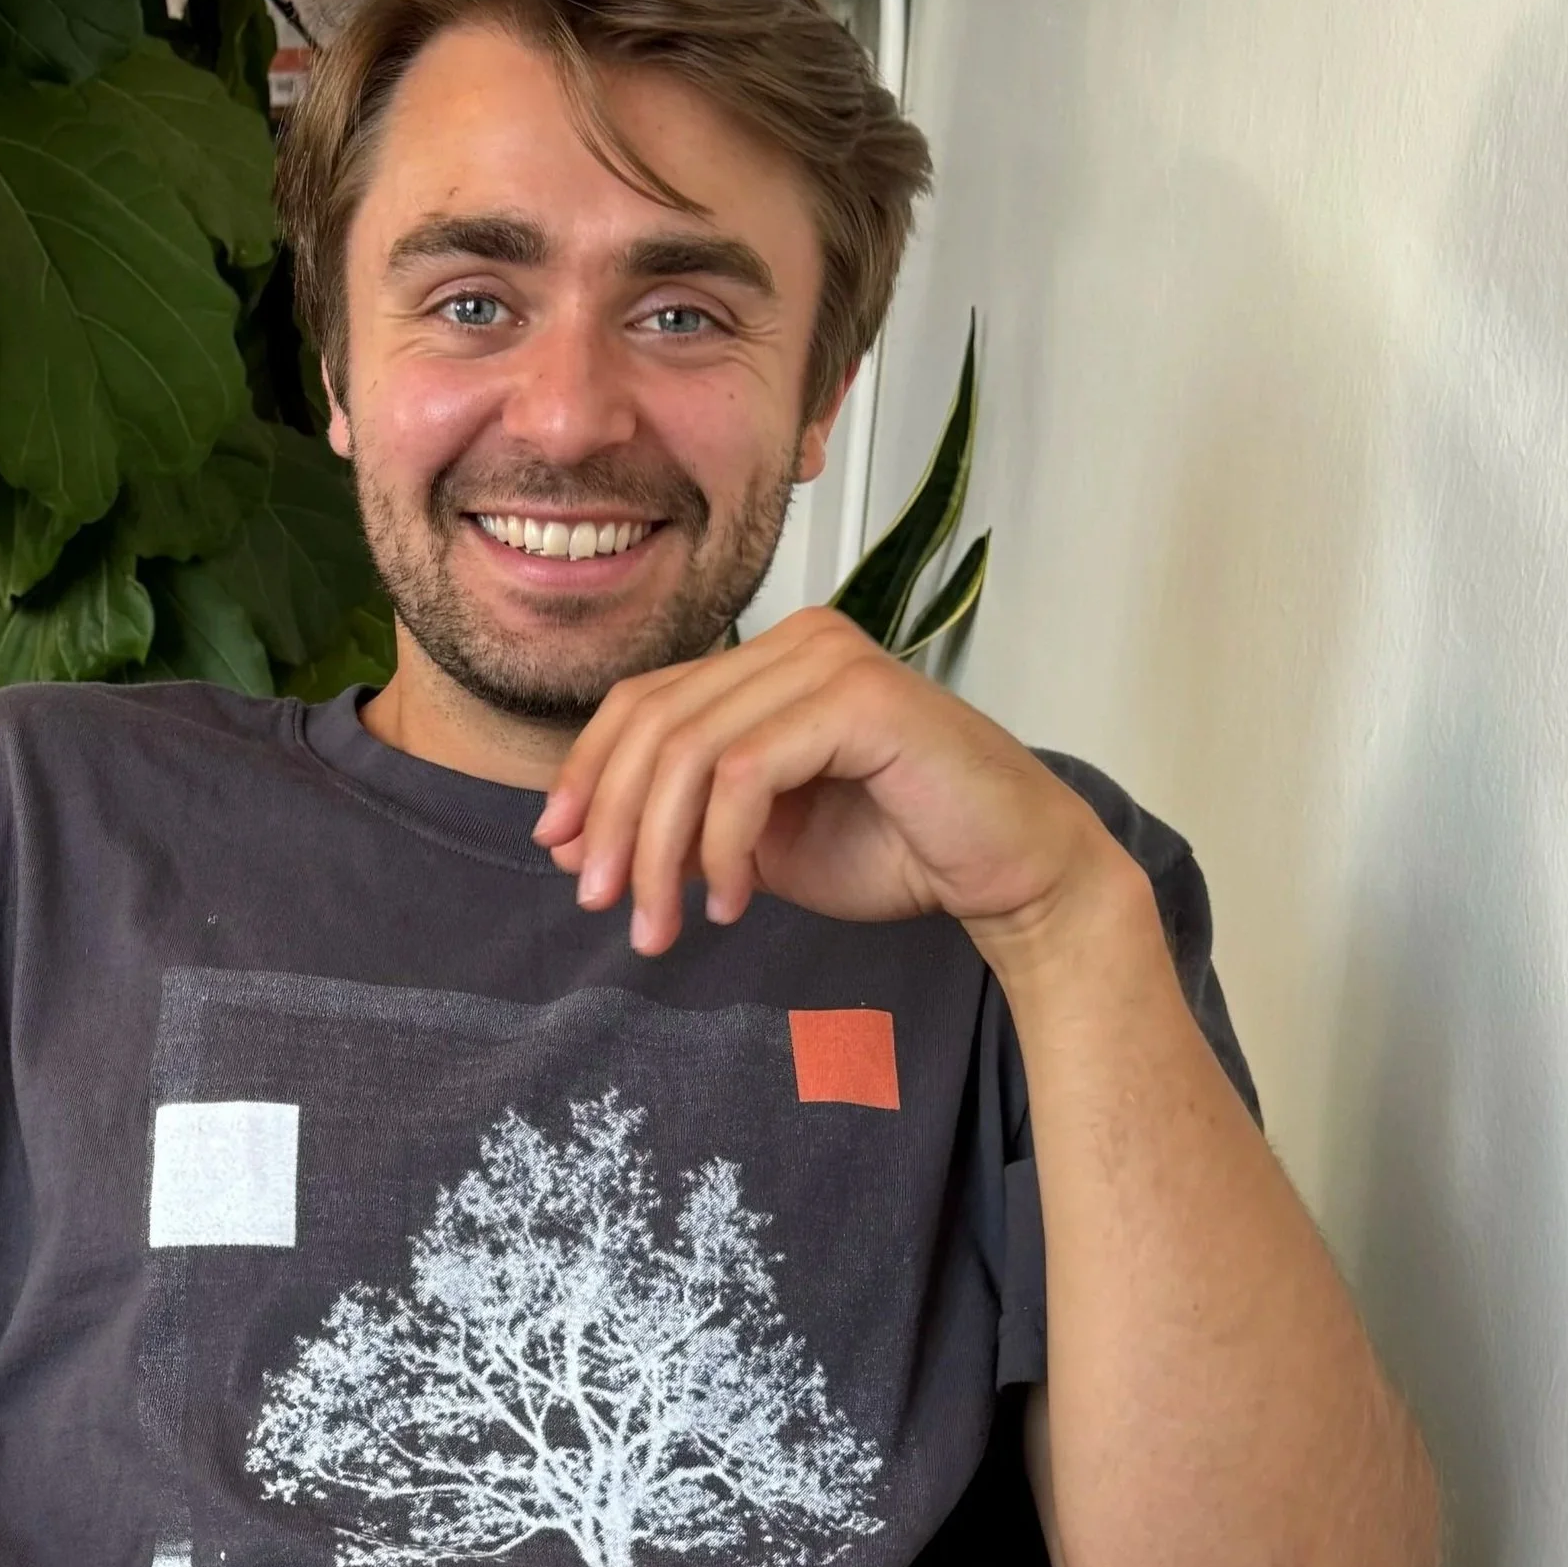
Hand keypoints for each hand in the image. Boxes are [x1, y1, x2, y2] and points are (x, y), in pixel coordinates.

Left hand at [534, 606, 1130, 962]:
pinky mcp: (859, 699)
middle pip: (654, 721)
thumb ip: (677, 830)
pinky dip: (723, 845)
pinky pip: (746, 772)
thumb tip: (568, 843)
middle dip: (611, 820)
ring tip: (661, 926)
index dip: (587, 773)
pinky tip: (733, 902)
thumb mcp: (757, 845)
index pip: (643, 701)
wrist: (1010, 873)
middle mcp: (796, 641)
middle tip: (597, 903)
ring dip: (658, 849)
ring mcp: (829, 660)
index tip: (557, 850)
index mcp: (767, 662)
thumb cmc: (896, 850)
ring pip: (690, 750)